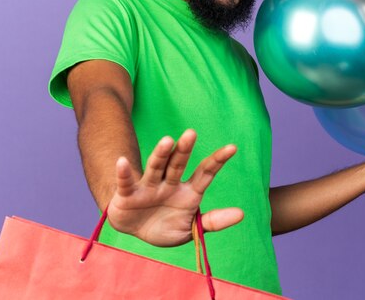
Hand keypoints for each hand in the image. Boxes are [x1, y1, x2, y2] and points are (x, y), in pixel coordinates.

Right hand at [106, 129, 243, 246]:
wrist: (135, 231)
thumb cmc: (166, 225)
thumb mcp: (191, 228)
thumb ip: (213, 221)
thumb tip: (241, 214)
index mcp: (188, 192)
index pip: (205, 173)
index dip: (217, 161)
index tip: (232, 148)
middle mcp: (169, 184)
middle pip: (178, 164)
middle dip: (184, 149)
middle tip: (192, 133)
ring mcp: (149, 187)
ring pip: (156, 167)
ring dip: (161, 154)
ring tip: (167, 141)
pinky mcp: (128, 194)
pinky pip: (127, 182)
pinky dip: (124, 172)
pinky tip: (123, 162)